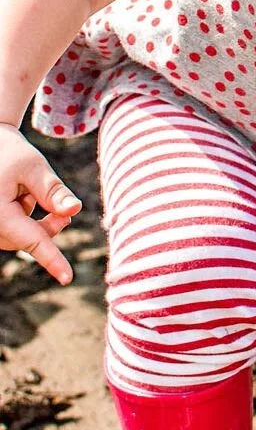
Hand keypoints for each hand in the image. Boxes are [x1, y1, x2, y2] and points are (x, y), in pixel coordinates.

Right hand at [0, 124, 79, 284]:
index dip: (52, 259)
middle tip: (64, 208)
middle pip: (27, 238)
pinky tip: (21, 195)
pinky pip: (13, 230)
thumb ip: (53, 191)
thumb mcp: (33, 167)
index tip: (67, 278)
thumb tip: (74, 210)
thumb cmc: (8, 151)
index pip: (31, 239)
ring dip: (34, 218)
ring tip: (28, 190)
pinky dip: (24, 217)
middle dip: (49, 225)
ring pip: (21, 236)